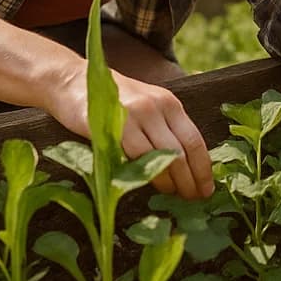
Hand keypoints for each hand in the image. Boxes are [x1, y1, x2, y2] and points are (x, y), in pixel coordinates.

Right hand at [47, 61, 213, 199]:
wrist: (73, 81)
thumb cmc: (111, 102)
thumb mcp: (145, 108)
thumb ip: (162, 131)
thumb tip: (183, 169)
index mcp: (169, 104)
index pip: (195, 140)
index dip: (203, 168)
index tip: (207, 189)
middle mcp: (157, 106)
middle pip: (182, 151)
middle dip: (191, 180)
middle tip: (193, 199)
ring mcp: (136, 114)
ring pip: (163, 156)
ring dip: (171, 182)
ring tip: (174, 196)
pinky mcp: (114, 124)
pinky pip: (136, 156)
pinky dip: (146, 175)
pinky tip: (148, 185)